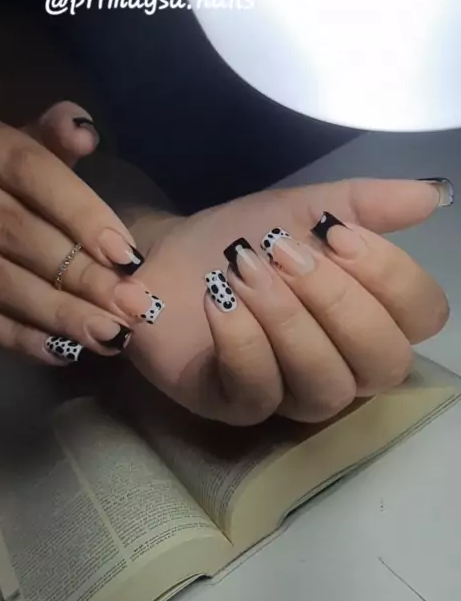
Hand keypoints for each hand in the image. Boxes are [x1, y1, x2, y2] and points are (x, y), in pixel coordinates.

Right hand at [0, 105, 165, 362]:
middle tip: (133, 306)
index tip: (128, 254)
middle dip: (80, 273)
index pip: (30, 169)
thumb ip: (50, 135)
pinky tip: (66, 352)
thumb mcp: (14, 141)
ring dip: (58, 312)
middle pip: (18, 232)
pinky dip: (20, 338)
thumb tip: (86, 133)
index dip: (80, 211)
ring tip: (111, 335)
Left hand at [129, 178, 450, 424]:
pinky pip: (257, 395)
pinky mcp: (236, 406)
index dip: (391, 276)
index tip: (337, 233)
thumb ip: (365, 205)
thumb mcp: (304, 210)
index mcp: (371, 318)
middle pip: (382, 362)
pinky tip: (218, 299)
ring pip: (324, 386)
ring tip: (244, 268)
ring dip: (287, 320)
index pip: (421, 316)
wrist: (168, 254)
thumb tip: (431, 194)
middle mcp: (343, 366)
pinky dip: (241, 341)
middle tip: (284, 252)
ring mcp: (290, 393)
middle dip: (338, 300)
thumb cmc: (246, 240)